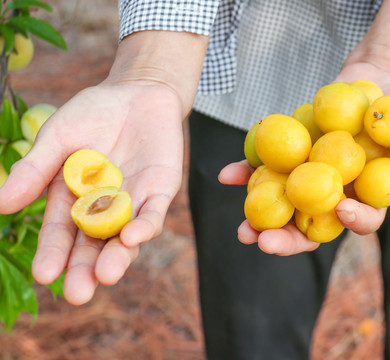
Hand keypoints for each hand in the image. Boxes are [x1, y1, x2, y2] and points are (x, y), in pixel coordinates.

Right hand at [0, 80, 185, 304]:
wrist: (137, 92)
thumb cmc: (93, 113)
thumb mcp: (57, 137)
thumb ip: (35, 169)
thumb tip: (1, 205)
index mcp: (72, 199)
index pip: (61, 233)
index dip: (53, 254)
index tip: (44, 275)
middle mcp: (103, 207)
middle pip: (93, 245)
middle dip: (85, 270)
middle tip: (78, 295)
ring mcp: (133, 201)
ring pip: (125, 236)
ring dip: (117, 256)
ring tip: (106, 275)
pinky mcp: (160, 190)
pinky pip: (153, 212)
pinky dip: (144, 225)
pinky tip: (132, 237)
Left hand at [219, 60, 389, 255]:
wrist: (375, 82)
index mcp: (368, 195)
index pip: (362, 218)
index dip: (355, 221)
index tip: (343, 210)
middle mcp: (335, 191)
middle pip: (312, 224)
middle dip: (289, 239)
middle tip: (267, 243)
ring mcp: (309, 175)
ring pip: (283, 204)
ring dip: (260, 218)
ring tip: (243, 229)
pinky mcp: (290, 155)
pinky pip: (265, 167)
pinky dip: (247, 172)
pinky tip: (228, 175)